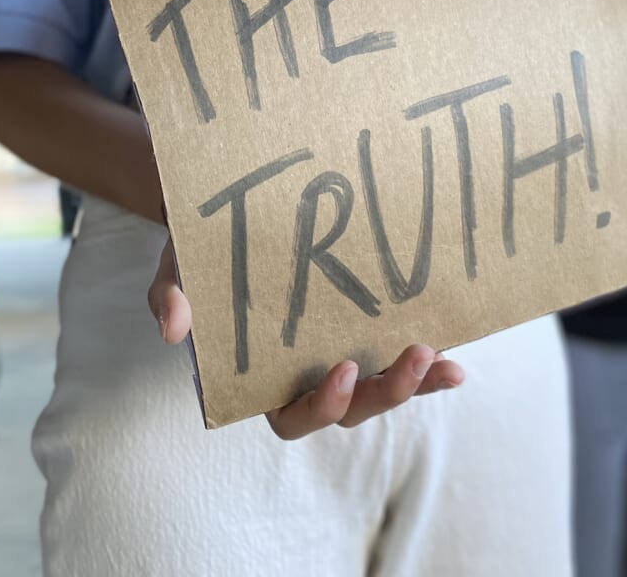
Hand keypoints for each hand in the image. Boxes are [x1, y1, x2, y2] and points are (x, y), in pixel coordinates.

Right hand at [148, 239, 465, 439]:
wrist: (232, 209)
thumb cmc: (199, 247)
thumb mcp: (178, 262)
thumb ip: (170, 292)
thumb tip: (171, 329)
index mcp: (258, 379)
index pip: (292, 417)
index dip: (321, 406)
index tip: (342, 369)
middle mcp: (304, 377)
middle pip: (350, 410)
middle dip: (384, 394)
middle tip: (413, 358)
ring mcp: (339, 354)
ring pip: (381, 390)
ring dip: (415, 383)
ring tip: (445, 364)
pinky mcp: (367, 330)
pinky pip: (400, 357)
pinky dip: (429, 364)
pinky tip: (456, 356)